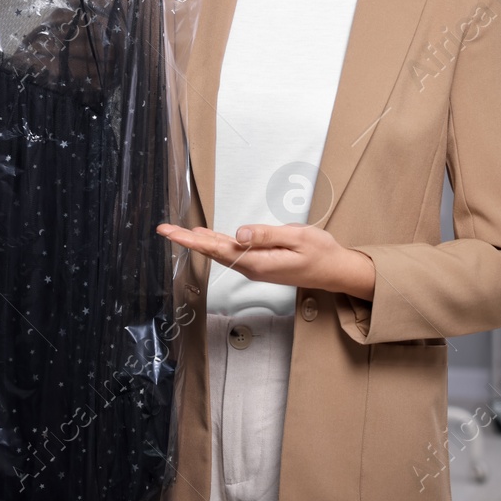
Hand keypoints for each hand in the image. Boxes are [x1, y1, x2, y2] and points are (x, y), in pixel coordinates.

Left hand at [155, 222, 375, 298]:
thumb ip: (266, 235)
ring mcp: (255, 267)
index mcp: (258, 262)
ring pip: (221, 253)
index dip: (193, 240)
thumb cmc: (320, 252)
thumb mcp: (297, 238)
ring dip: (199, 242)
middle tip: (164, 229)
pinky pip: (231, 253)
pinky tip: (207, 237)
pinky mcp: (260, 264)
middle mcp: (252, 267)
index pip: (218, 249)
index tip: (172, 232)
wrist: (336, 271)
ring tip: (178, 232)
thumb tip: (238, 233)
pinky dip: (215, 243)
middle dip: (188, 240)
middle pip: (214, 252)